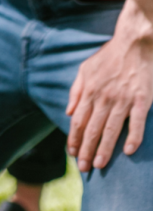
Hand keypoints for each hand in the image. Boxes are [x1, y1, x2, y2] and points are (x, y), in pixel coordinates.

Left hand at [66, 0, 152, 170]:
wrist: (134, 43)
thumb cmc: (109, 57)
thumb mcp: (86, 69)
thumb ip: (76, 90)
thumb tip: (68, 111)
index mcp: (90, 90)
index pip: (79, 120)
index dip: (74, 138)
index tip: (71, 154)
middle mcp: (103, 96)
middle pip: (92, 128)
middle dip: (86, 149)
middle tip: (83, 168)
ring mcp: (122, 98)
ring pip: (111, 128)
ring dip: (104, 148)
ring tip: (99, 165)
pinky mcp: (141, 99)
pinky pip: (136, 122)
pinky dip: (132, 137)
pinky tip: (127, 151)